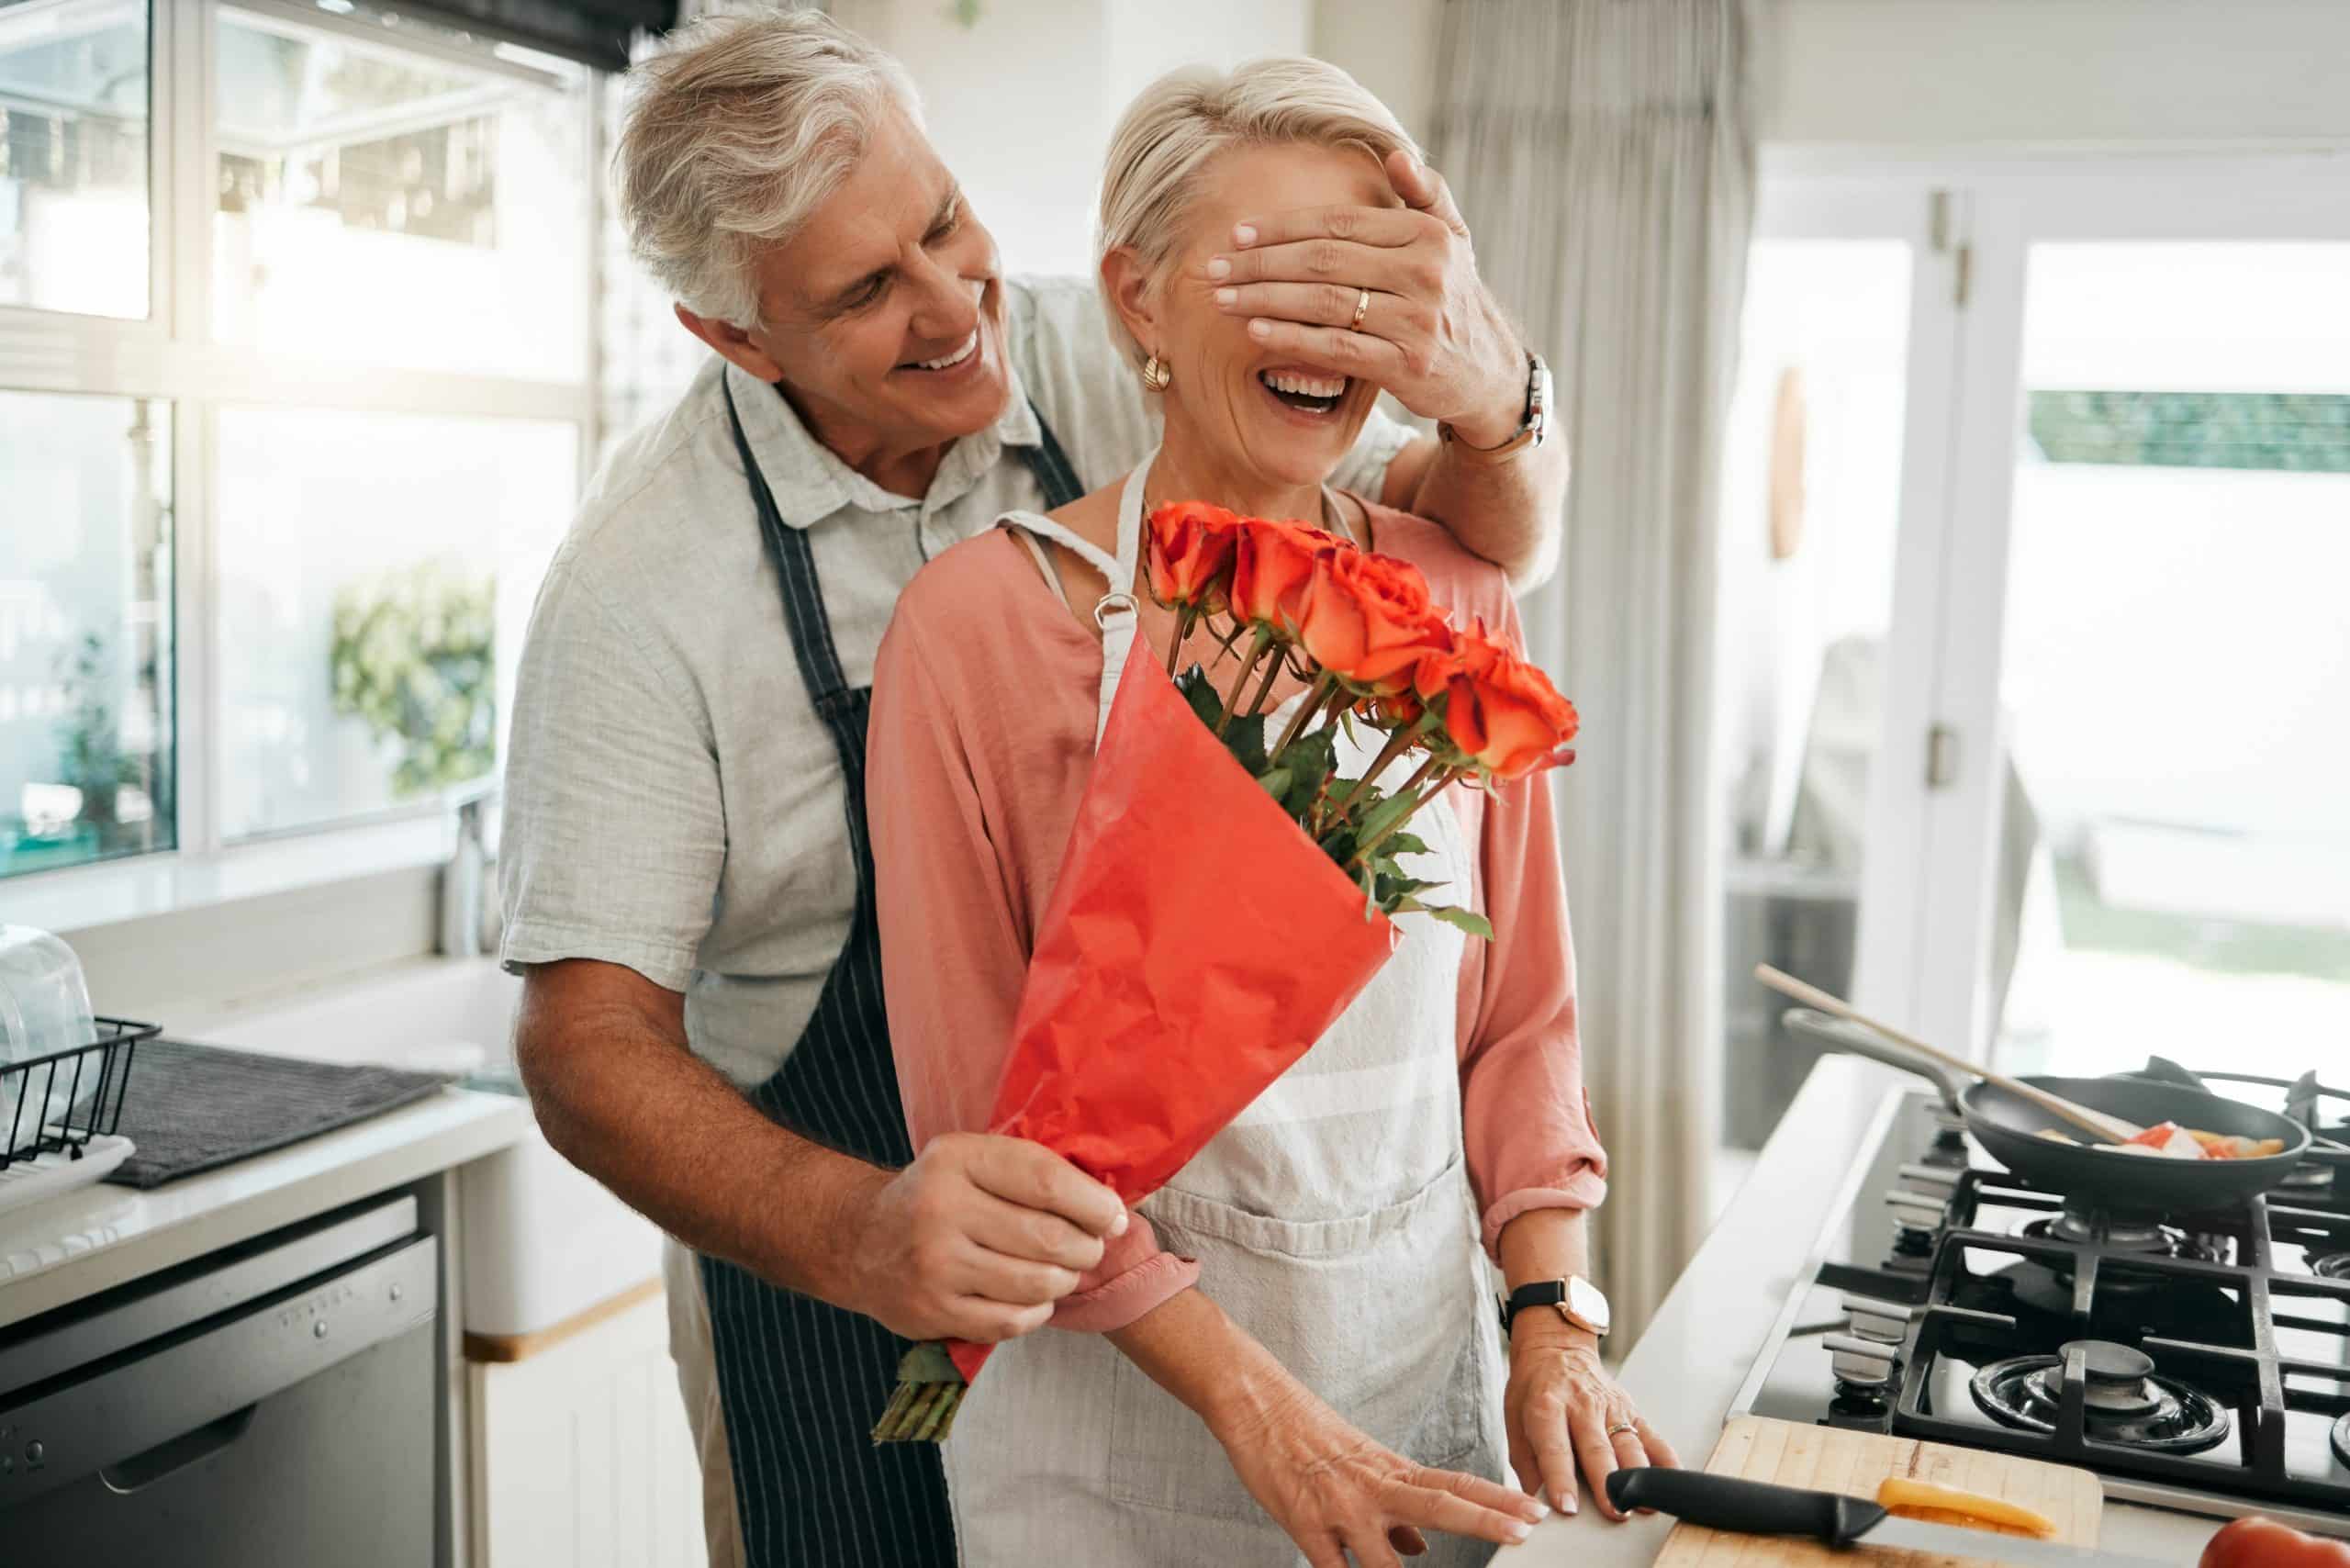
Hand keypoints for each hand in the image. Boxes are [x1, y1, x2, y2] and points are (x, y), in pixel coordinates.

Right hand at [841, 1131, 1128, 1342]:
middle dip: (1086, 1248)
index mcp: (957, 1159)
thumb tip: (1108, 1205)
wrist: (860, 1241)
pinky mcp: (932, 1311)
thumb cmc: (937, 1195)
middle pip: (1047, 1238)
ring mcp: (934, 1265)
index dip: (1092, 1203)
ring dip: (1064, 1282)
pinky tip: (1033, 1299)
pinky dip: (1036, 1313)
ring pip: (1035, 1284)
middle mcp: (941, 1209)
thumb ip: (1029, 1171)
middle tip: (1090, 1249)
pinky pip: (1011, 1321)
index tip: (1113, 1217)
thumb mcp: (969, 1160)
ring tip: (1063, 1274)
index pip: (1045, 1180)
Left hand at [1206, 148, 1526, 445]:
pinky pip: (1335, 348)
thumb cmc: (1454, 298)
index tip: (1237, 233)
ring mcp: (1417, 321)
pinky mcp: (1406, 365)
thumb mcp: (1453, 240)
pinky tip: (1255, 332)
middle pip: (1323, 261)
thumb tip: (1394, 155)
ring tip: (1222, 299)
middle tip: (1214, 268)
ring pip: (1324, 303)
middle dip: (1260, 263)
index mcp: (1426, 235)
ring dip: (1264, 299)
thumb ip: (1426, 194)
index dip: (1282, 226)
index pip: (1338, 224)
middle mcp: (1424, 273)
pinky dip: (1291, 339)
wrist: (1489, 371)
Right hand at [1208, 1368, 1545, 1567]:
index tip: (1533, 1512)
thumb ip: (1396, 1509)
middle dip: (1486, 1521)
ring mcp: (1341, 1508)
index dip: (1497, 1500)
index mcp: (1392, 1472)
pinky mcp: (1305, 1526)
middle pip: (1441, 1504)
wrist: (1259, 1404)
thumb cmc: (1310, 1436)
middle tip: (1524, 1532)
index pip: (1456, 1485)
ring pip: (1386, 1562)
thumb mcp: (1363, 1465)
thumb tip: (1421, 1549)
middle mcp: (1374, 1488)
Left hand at [1505, 1324, 1678, 1519]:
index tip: (1567, 1507)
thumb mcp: (1514, 1422)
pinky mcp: (1632, 1410)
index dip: (1560, 1478)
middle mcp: (1582, 1405)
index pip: (1554, 1447)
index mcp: (1546, 1406)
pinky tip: (1669, 1480)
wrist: (1555, 1351)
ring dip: (1637, 1477)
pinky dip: (1664, 1460)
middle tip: (1614, 1513)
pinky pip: (1652, 1437)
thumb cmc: (1533, 1391)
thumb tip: (1539, 1504)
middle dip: (1607, 1484)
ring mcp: (1611, 1407)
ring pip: (1628, 1445)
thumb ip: (1527, 1465)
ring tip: (1642, 1506)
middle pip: (1597, 1448)